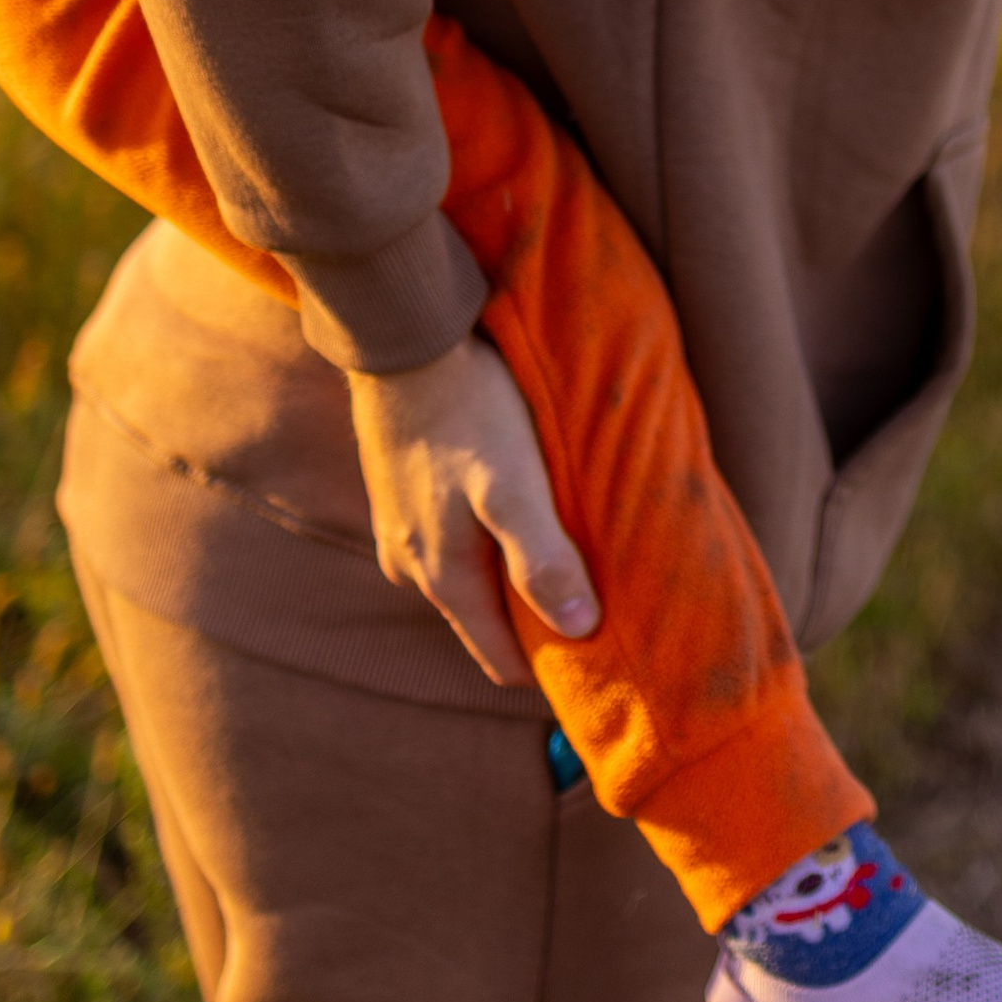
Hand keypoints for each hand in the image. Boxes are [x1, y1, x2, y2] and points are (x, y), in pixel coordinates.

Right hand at [347, 334, 599, 684]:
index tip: (602, 651)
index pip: (501, 662)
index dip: (551, 664)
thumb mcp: (514, 487)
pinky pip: (453, 541)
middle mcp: (411, 568)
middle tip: (596, 595)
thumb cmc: (469, 409)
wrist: (403, 337)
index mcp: (442, 578)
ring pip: (470, 579)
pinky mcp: (399, 495)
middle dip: (536, 619)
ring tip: (564, 546)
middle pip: (487, 622)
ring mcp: (400, 531)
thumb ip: (541, 561)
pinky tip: (518, 507)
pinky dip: (488, 538)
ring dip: (512, 574)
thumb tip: (582, 630)